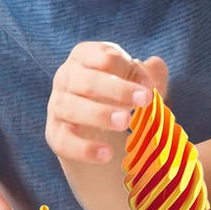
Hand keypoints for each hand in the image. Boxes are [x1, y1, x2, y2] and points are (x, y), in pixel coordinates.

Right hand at [46, 41, 166, 162]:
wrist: (96, 129)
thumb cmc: (118, 93)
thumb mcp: (135, 80)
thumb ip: (150, 73)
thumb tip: (155, 65)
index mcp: (85, 56)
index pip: (104, 57)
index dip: (129, 70)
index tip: (148, 88)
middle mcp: (66, 77)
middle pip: (87, 81)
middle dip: (117, 90)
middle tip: (144, 101)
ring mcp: (57, 105)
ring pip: (72, 107)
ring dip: (100, 114)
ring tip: (126, 122)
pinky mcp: (55, 134)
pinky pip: (65, 141)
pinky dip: (85, 149)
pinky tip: (107, 154)